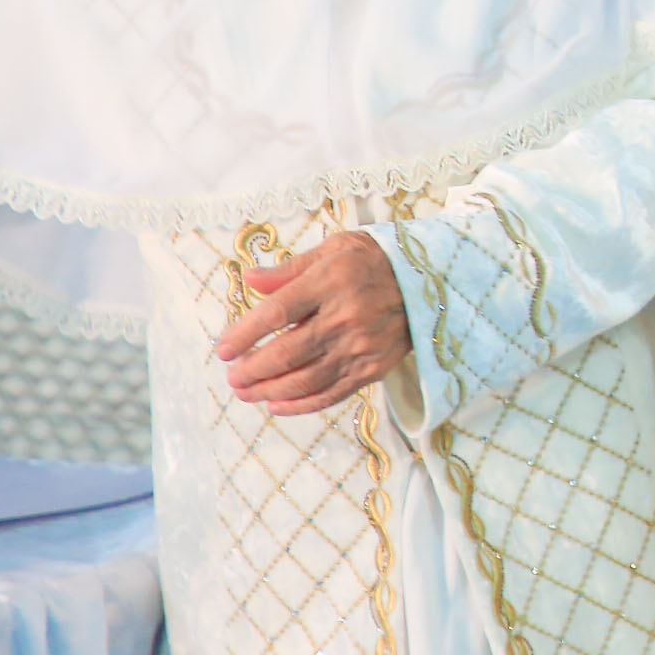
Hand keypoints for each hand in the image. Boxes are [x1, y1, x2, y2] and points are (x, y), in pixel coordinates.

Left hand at [214, 232, 412, 415]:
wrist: (431, 280)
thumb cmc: (376, 259)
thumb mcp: (335, 248)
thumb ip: (290, 268)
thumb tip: (250, 280)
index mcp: (331, 281)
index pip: (277, 312)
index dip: (244, 334)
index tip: (223, 350)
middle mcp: (346, 316)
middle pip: (287, 352)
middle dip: (252, 369)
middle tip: (233, 377)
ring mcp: (362, 346)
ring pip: (306, 379)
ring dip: (270, 391)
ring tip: (246, 393)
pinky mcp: (374, 368)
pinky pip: (333, 393)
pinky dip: (302, 405)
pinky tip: (277, 407)